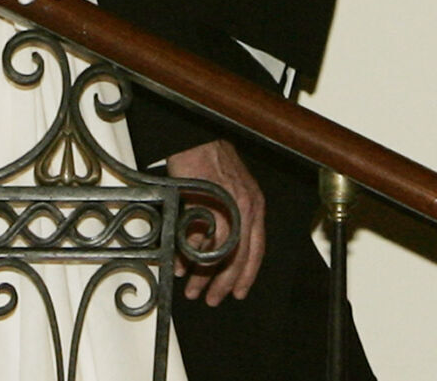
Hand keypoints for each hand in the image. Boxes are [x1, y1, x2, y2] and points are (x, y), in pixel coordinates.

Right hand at [166, 140, 265, 304]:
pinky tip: (180, 264)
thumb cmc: (212, 162)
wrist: (197, 138)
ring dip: (202, 273)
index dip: (246, 275)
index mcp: (254, 206)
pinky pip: (197, 237)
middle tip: (211, 298)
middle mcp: (245, 207)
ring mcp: (226, 205)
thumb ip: (227, 222)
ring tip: (192, 287)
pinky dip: (188, 254)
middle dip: (222, 281)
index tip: (237, 292)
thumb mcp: (228, 193)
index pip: (255, 250)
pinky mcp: (206, 202)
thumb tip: (213, 253)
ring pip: (217, 251)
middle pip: (237, 256)